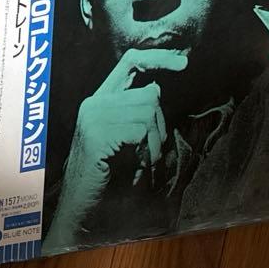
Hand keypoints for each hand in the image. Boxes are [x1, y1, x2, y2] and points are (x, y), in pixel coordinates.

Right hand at [46, 48, 186, 246]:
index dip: (159, 58)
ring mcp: (93, 117)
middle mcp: (93, 103)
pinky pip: (141, 130)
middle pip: (150, 94)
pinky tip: (137, 166)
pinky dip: (147, 149)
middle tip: (150, 151)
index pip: (131, 61)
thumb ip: (137, 110)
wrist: (84, 209)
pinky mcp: (97, 135)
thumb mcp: (126, 135)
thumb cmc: (111, 173)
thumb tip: (157, 86)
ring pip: (149, 111)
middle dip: (160, 124)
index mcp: (100, 99)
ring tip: (143, 160)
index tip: (184, 64)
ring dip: (155, 141)